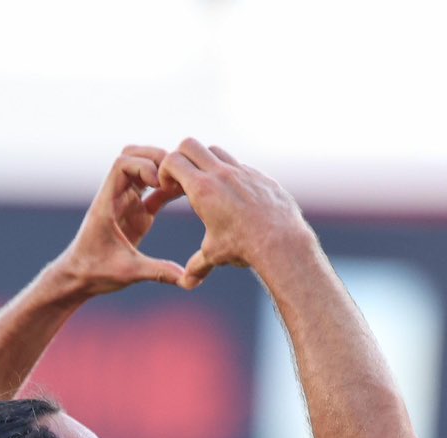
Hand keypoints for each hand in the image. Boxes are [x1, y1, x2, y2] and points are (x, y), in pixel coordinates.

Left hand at [50, 147, 187, 295]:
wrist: (79, 279)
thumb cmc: (94, 273)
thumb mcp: (127, 272)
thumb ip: (157, 272)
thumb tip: (185, 278)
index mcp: (107, 203)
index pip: (122, 164)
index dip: (143, 165)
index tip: (159, 183)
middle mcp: (116, 197)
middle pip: (133, 157)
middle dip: (156, 159)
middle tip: (178, 174)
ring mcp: (126, 203)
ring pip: (143, 169)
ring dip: (163, 170)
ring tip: (185, 182)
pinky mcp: (136, 213)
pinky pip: (154, 192)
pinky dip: (168, 188)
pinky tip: (187, 193)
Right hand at [156, 138, 313, 288]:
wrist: (282, 242)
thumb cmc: (244, 248)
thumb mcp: (215, 256)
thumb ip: (197, 265)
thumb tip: (187, 283)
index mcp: (202, 189)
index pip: (172, 160)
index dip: (164, 171)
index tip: (168, 189)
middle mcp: (221, 174)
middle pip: (190, 144)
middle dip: (181, 157)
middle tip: (183, 180)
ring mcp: (243, 171)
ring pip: (216, 151)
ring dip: (207, 163)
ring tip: (209, 188)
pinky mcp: (261, 176)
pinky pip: (240, 166)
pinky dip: (231, 175)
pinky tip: (235, 198)